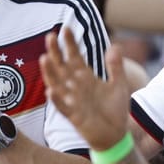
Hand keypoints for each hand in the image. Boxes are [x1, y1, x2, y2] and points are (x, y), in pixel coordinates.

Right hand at [42, 29, 132, 150]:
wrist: (116, 135)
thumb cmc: (115, 110)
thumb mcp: (119, 85)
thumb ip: (116, 66)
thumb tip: (115, 45)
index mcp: (86, 77)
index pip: (74, 57)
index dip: (70, 44)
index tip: (66, 28)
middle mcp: (76, 87)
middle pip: (62, 66)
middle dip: (56, 52)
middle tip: (50, 36)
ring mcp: (73, 100)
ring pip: (58, 84)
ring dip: (51, 72)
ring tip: (44, 58)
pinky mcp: (74, 116)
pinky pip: (63, 107)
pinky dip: (57, 99)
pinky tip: (51, 90)